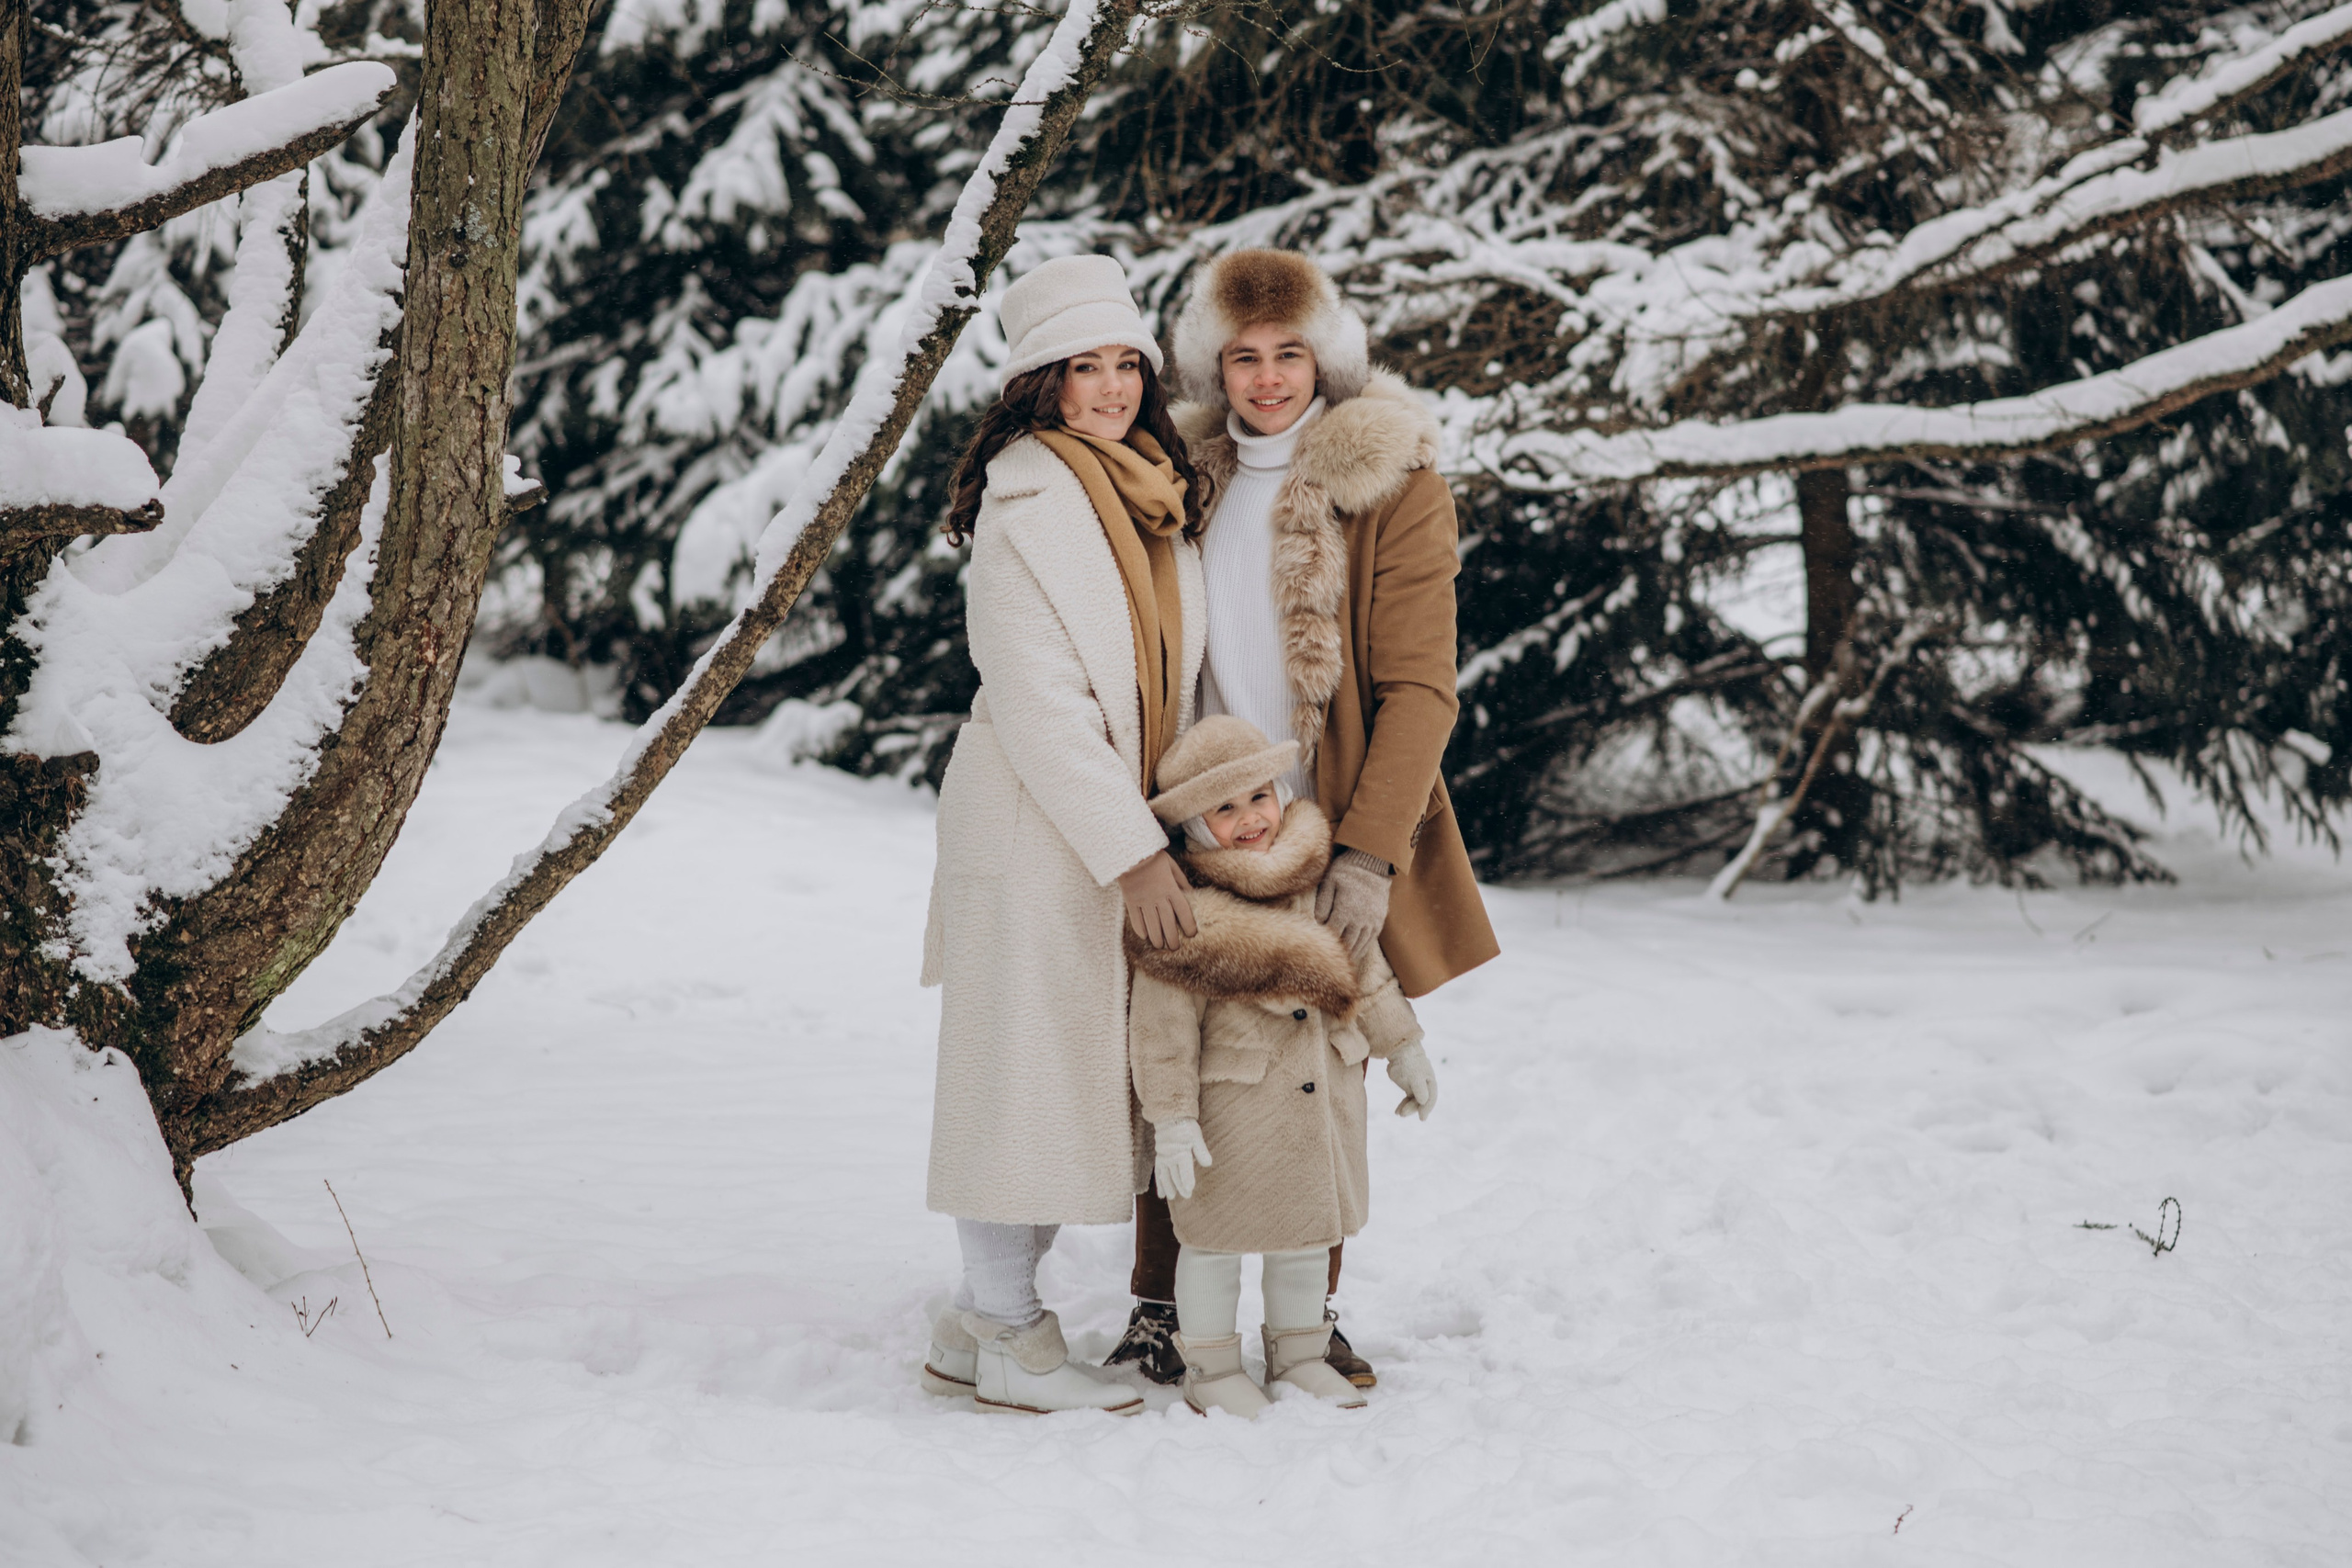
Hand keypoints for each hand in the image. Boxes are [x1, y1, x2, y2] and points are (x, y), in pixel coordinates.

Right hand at [1118, 850, 1197, 949]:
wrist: (1130, 854)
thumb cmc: (1153, 858)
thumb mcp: (1172, 866)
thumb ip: (1182, 882)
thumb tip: (1192, 893)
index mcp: (1171, 889)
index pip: (1183, 911)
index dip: (1189, 925)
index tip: (1192, 934)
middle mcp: (1158, 898)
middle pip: (1168, 924)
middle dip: (1172, 939)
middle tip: (1174, 947)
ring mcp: (1143, 901)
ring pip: (1152, 926)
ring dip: (1157, 938)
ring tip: (1160, 945)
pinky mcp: (1131, 902)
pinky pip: (1136, 920)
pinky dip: (1141, 930)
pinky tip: (1145, 936)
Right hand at [1153, 1118, 1211, 1199]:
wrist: (1170, 1117)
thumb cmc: (1185, 1126)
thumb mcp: (1196, 1136)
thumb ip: (1201, 1151)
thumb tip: (1208, 1164)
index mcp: (1181, 1151)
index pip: (1184, 1168)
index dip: (1187, 1179)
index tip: (1190, 1189)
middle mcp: (1171, 1156)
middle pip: (1175, 1174)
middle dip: (1180, 1186)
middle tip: (1186, 1196)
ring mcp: (1164, 1158)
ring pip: (1165, 1175)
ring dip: (1169, 1186)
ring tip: (1172, 1197)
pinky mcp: (1159, 1157)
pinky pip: (1158, 1172)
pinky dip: (1159, 1183)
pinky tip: (1161, 1193)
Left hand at [1315, 849, 1391, 965]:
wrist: (1373, 863)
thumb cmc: (1346, 870)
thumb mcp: (1329, 881)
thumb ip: (1322, 903)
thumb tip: (1318, 923)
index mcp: (1345, 910)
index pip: (1332, 934)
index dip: (1324, 943)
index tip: (1316, 948)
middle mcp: (1359, 919)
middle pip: (1346, 944)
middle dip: (1336, 954)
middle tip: (1326, 964)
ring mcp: (1371, 921)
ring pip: (1359, 945)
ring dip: (1349, 955)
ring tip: (1340, 964)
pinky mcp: (1379, 920)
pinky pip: (1370, 940)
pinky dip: (1361, 949)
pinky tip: (1355, 954)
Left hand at [1385, 1041, 1436, 1119]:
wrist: (1399, 1051)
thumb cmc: (1409, 1063)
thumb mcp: (1415, 1077)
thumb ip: (1420, 1090)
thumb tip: (1424, 1102)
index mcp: (1430, 1083)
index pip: (1430, 1099)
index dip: (1426, 1109)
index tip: (1421, 1118)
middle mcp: (1425, 1085)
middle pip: (1421, 1102)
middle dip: (1413, 1109)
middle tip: (1402, 1114)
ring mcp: (1416, 1086)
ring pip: (1414, 1101)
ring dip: (1407, 1108)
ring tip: (1398, 1113)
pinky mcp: (1408, 1085)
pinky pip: (1408, 1098)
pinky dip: (1404, 1104)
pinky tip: (1397, 1110)